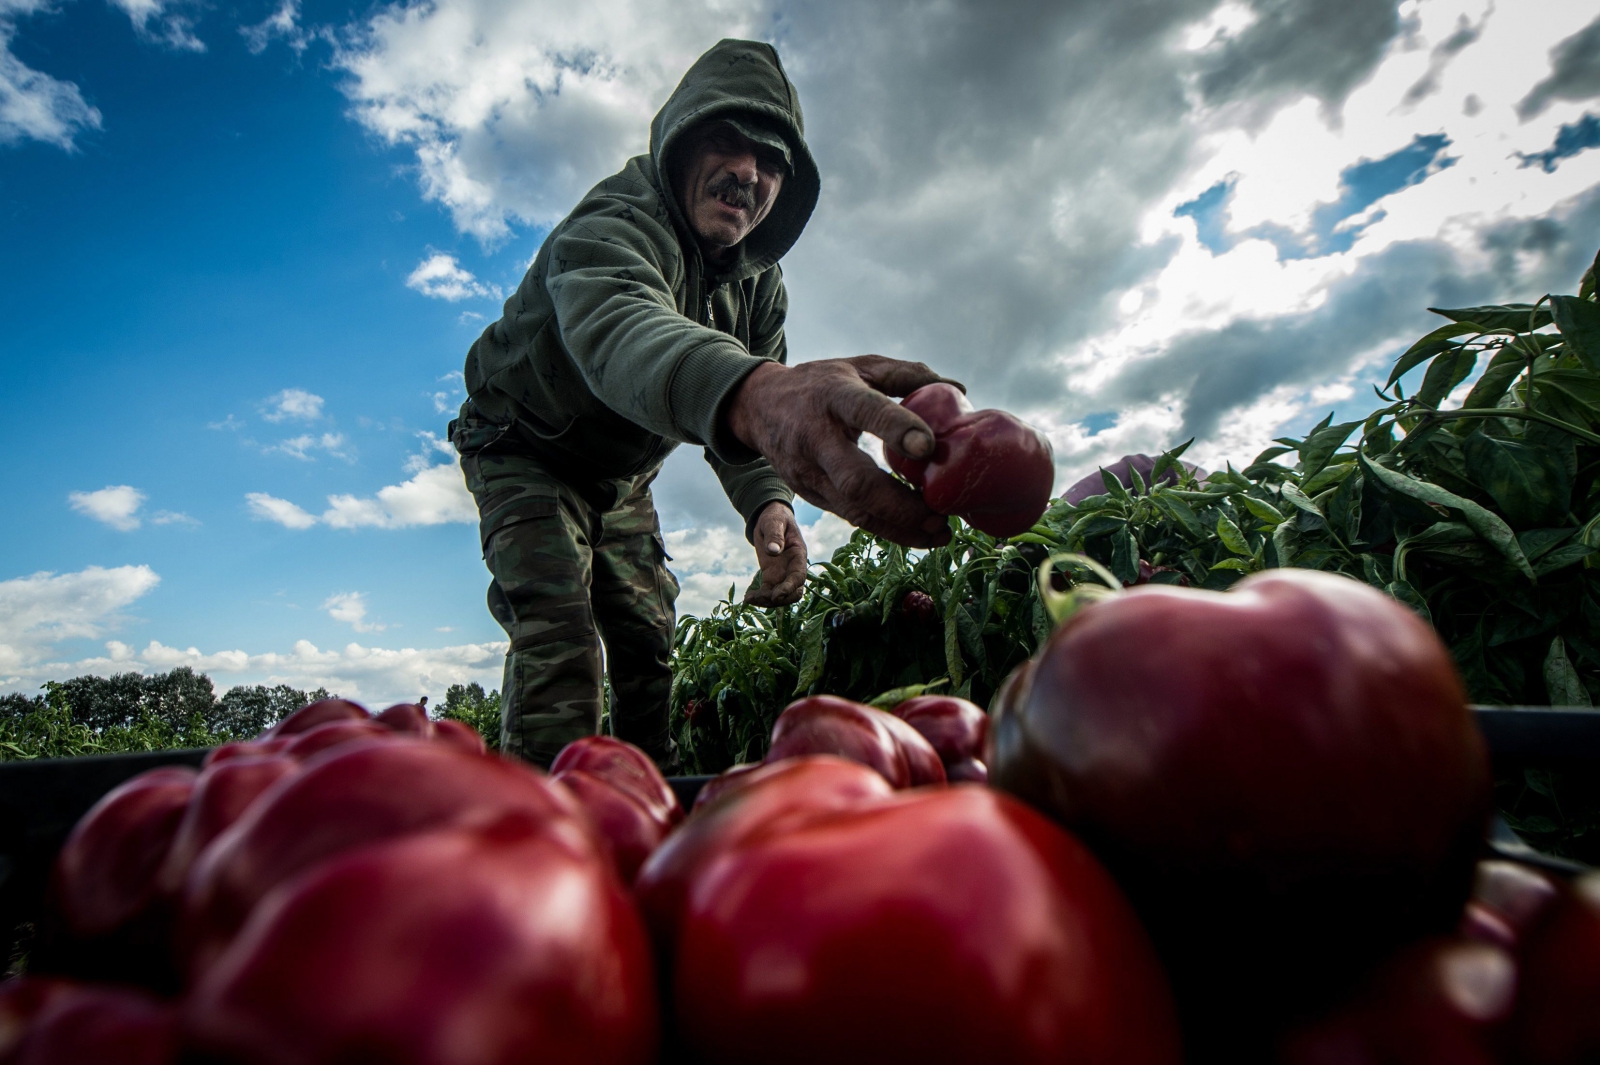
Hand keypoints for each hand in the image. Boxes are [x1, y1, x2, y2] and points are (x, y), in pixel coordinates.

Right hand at [725, 356, 965, 547]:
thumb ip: (906, 374)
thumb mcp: (858, 367)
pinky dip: (887, 530)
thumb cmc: (820, 384)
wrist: (759, 408)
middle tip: (942, 515)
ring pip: (855, 511)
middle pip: (856, 480)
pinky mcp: (810, 494)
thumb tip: (957, 388)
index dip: (895, 428)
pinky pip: (852, 518)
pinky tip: (918, 533)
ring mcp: (810, 472)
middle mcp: (817, 438)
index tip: (928, 447)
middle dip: (902, 505)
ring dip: (900, 528)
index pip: (864, 411)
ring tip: (939, 533)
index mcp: (833, 396)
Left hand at [744, 502, 807, 606]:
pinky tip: (747, 598)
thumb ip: (775, 536)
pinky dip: (760, 597)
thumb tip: (773, 551)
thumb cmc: (775, 517)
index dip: (790, 588)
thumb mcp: (773, 522)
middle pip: (794, 592)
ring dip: (768, 601)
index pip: (799, 576)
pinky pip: (769, 592)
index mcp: (798, 554)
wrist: (770, 517)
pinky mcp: (772, 576)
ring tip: (749, 598)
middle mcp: (794, 567)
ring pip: (782, 596)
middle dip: (779, 599)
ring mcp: (783, 573)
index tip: (777, 595)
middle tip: (760, 598)